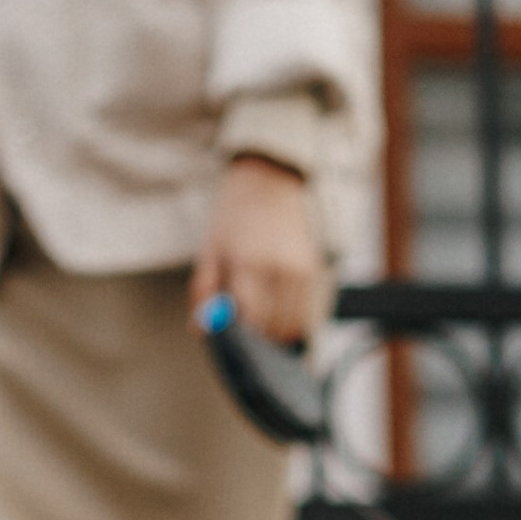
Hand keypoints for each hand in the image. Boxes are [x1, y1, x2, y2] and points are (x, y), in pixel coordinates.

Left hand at [191, 154, 322, 345]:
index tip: (232, 340)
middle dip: (260, 340)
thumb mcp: (211, 248)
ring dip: (280, 334)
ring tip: (265, 321)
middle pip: (275, 329)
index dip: (241, 338)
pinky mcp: (319, 271)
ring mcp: (305, 271)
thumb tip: (201, 330)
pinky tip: (283, 313)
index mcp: (250, 263)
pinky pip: (313, 314)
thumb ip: (204, 292)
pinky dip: (299, 323)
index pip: (250, 320)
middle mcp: (282, 270)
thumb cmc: (235, 215)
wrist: (272, 179)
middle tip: (247, 333)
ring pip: (297, 326)